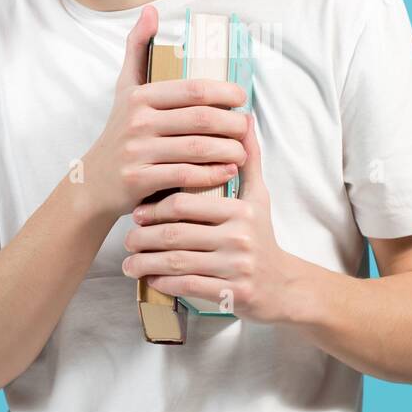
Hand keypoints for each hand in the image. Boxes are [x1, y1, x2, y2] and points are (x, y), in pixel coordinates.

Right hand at [82, 5, 249, 219]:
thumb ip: (138, 49)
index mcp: (140, 96)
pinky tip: (228, 172)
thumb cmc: (119, 132)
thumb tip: (151, 11)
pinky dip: (212, 175)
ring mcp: (137, 152)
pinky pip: (185, 176)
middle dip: (233, 124)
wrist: (93, 182)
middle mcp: (137, 121)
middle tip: (247, 127)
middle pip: (201, 119)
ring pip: (197, 149)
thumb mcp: (125, 88)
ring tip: (243, 151)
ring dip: (229, 151)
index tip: (242, 97)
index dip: (225, 91)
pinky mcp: (138, 180)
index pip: (193, 89)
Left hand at [121, 112, 301, 324]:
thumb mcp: (259, 197)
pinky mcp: (233, 294)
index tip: (137, 212)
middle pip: (176, 234)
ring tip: (129, 263)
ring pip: (178, 262)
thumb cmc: (263, 236)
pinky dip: (164, 283)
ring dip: (147, 263)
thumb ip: (247, 159)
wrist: (283, 285)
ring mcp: (236, 267)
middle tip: (127, 239)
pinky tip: (150, 279)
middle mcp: (239, 238)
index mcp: (240, 211)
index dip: (156, 208)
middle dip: (144, 237)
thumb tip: (242, 117)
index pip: (186, 203)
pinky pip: (189, 286)